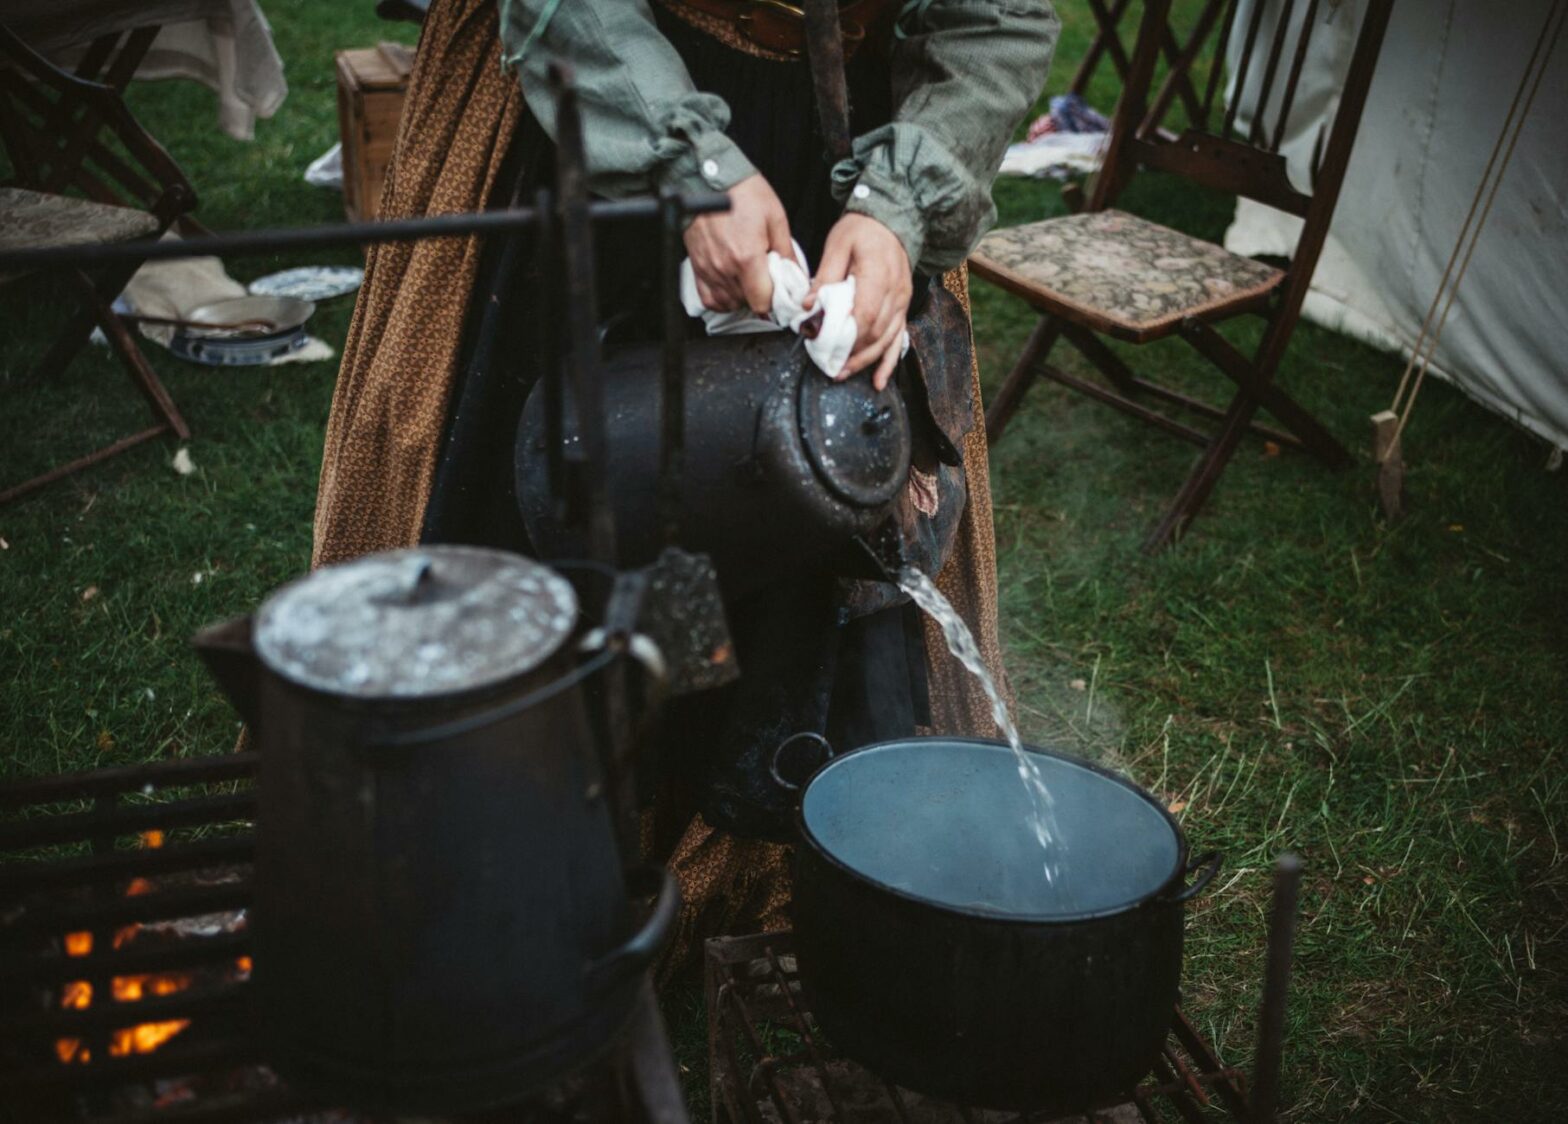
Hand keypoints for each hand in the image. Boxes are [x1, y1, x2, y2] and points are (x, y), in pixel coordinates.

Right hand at [682, 174, 793, 314]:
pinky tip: (732, 287)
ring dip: (742, 297)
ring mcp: (709, 269)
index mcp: (747, 257)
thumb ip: (787, 253)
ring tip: (749, 279)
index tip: (779, 290)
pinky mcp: (697, 267)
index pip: (762, 302)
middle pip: (747, 303)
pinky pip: (710, 299)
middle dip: (760, 295)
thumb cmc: (741, 193)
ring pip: (729, 303)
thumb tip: (797, 276)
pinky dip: (722, 299)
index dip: (775, 300)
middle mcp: (725, 267)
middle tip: (766, 278)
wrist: (708, 178)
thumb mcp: (775, 219)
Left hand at [807, 213, 911, 389]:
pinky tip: (878, 380)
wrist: (890, 221)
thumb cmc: (861, 231)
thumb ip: (824, 277)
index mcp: (879, 274)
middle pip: (876, 333)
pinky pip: (898, 340)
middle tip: (829, 368)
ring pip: (887, 341)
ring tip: (843, 373)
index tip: (825, 345)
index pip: (866, 313)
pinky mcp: (903, 309)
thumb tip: (809, 307)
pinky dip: (888, 362)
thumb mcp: (837, 245)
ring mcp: (902, 303)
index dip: (847, 335)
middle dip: (852, 354)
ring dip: (865, 361)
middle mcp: (896, 292)